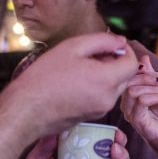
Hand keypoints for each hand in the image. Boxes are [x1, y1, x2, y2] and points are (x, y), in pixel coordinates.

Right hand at [10, 33, 138, 136]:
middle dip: (115, 62)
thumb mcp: (73, 47)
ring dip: (105, 74)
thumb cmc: (45, 77)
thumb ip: (102, 41)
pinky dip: (97, 86)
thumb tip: (120, 41)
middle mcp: (108, 98)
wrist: (26, 110)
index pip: (131, 64)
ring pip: (114, 87)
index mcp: (106, 80)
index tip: (112, 44)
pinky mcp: (91, 117)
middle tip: (93, 53)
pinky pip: (103, 97)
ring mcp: (100, 110)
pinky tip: (76, 80)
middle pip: (125, 76)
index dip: (126, 50)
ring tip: (81, 66)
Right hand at [120, 55, 157, 153]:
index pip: (127, 77)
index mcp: (130, 99)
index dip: (142, 71)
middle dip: (148, 78)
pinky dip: (156, 96)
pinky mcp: (139, 123)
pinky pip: (142, 101)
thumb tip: (143, 58)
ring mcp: (131, 116)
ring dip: (153, 88)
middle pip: (128, 82)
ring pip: (133, 91)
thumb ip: (150, 75)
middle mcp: (127, 107)